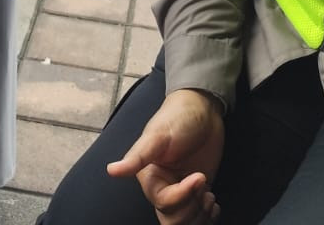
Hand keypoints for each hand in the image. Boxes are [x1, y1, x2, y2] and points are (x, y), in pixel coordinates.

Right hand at [107, 89, 225, 224]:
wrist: (203, 109)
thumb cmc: (177, 117)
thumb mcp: (157, 135)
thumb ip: (137, 157)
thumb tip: (111, 170)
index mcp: (149, 178)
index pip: (164, 203)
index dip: (184, 195)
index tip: (199, 176)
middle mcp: (163, 188)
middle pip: (173, 220)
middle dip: (192, 210)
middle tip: (204, 188)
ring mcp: (181, 191)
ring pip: (186, 222)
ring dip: (201, 214)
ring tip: (208, 193)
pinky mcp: (197, 191)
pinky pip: (199, 217)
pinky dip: (209, 217)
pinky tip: (212, 200)